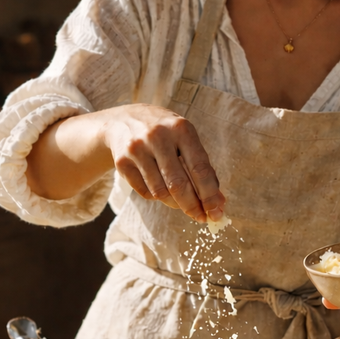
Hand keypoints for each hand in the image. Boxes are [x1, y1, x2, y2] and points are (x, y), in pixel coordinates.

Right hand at [99, 104, 225, 221]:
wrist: (121, 121)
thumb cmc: (164, 133)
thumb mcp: (185, 139)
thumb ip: (202, 167)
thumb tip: (218, 202)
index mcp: (180, 128)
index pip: (199, 168)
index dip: (210, 194)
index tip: (216, 212)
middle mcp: (157, 137)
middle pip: (178, 184)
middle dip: (192, 206)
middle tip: (201, 217)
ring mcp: (137, 149)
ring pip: (160, 192)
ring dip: (174, 203)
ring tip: (180, 202)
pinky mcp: (122, 163)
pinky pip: (145, 192)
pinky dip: (157, 197)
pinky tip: (160, 189)